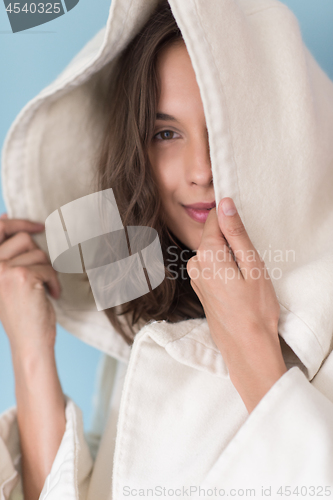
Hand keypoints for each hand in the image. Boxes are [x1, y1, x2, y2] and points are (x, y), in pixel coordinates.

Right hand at [0, 214, 60, 356]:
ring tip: (43, 289)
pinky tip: (51, 295)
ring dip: (48, 271)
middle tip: (41, 275)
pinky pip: (48, 268)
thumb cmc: (23, 311)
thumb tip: (6, 217)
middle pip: (24, 238)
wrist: (29, 342)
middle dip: (39, 255)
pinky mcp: (22, 276)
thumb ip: (7, 253)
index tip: (38, 225)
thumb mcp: (9, 278)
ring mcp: (4, 270)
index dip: (18, 222)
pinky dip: (54, 282)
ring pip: (39, 253)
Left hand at [187, 198, 286, 412]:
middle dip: (232, 243)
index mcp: (206, 254)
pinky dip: (224, 271)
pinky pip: (211, 267)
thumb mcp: (252, 265)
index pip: (214, 219)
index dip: (231, 222)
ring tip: (243, 280)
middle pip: (214, 237)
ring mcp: (195, 278)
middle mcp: (195, 264)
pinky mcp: (198, 288)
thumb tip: (224, 203)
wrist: (246, 347)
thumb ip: (235, 232)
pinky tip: (235, 288)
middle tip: (249, 265)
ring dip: (228, 259)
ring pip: (213, 253)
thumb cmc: (255, 309)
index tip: (243, 237)